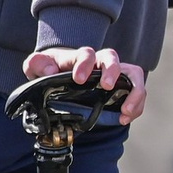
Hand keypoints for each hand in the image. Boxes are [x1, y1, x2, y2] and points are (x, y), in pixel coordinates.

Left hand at [25, 46, 149, 123]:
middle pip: (112, 58)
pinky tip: (124, 118)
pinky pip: (137, 92)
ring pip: (132, 74)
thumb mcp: (36, 66)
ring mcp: (113, 74)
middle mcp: (99, 63)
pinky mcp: (122, 87)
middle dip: (112, 71)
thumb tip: (51, 71)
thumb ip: (37, 64)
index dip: (85, 64)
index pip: (86, 54)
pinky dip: (136, 105)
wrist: (57, 76)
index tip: (79, 79)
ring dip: (134, 91)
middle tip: (107, 86)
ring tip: (125, 110)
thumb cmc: (48, 70)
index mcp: (79, 57)